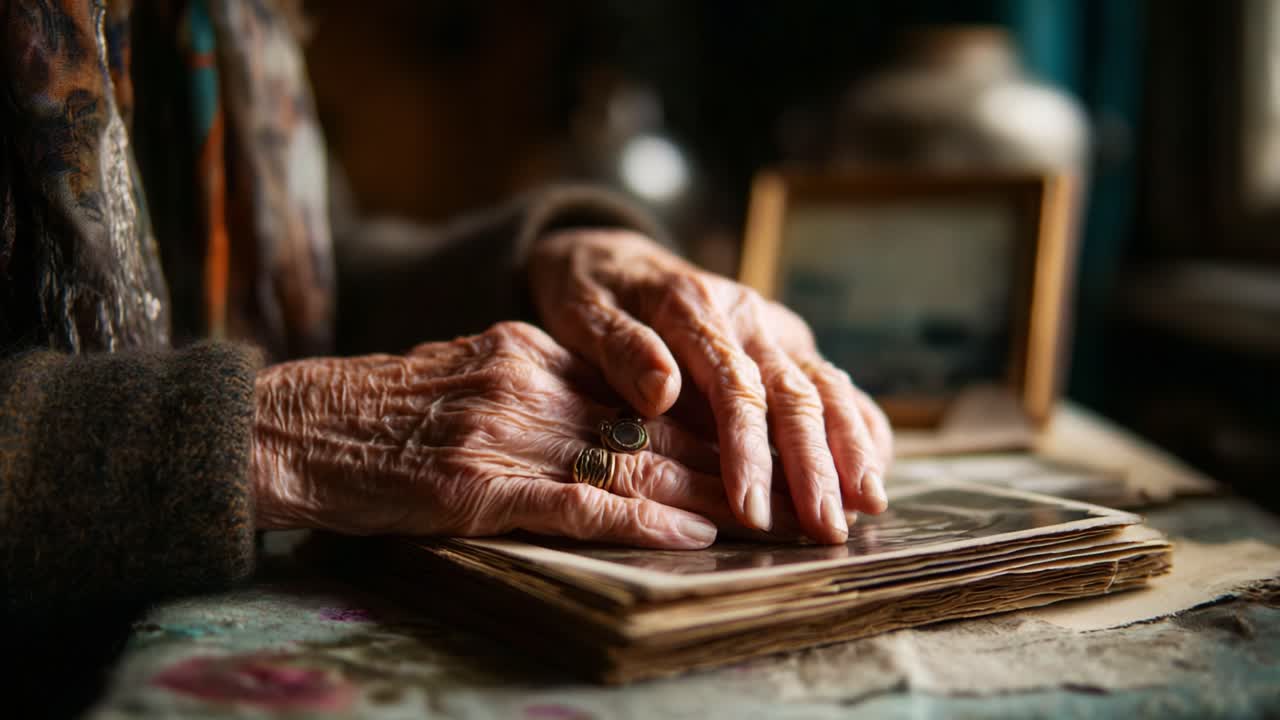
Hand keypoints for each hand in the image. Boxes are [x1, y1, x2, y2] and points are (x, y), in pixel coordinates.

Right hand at [251, 322, 796, 546]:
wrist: (293, 429)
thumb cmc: (377, 410)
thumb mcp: (466, 371)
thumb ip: (537, 383)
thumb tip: (603, 413)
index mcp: (528, 349)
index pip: (641, 385)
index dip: (709, 416)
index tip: (763, 438)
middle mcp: (529, 381)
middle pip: (652, 422)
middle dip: (731, 456)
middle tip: (792, 482)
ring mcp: (507, 432)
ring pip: (632, 460)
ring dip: (710, 491)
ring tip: (770, 515)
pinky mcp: (480, 485)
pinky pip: (579, 501)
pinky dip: (643, 518)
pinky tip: (693, 531)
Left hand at [528, 230, 892, 543]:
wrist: (610, 254)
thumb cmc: (591, 292)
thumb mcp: (583, 311)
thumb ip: (620, 349)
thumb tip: (660, 392)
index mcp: (696, 309)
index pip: (734, 388)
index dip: (748, 451)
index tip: (751, 508)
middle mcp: (747, 317)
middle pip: (794, 394)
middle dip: (815, 465)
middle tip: (827, 529)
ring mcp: (772, 329)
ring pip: (826, 387)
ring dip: (852, 447)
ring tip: (871, 506)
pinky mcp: (784, 343)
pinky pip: (832, 381)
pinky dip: (860, 422)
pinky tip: (877, 468)